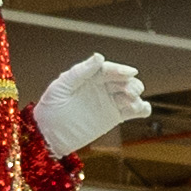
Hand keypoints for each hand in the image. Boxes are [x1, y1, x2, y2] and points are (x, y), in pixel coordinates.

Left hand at [32, 55, 154, 157]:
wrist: (48, 134)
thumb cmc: (50, 107)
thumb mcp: (62, 86)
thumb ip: (80, 72)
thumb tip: (99, 56)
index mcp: (90, 76)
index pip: (109, 69)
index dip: (120, 69)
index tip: (130, 72)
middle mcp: (102, 86)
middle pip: (124, 80)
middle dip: (131, 83)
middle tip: (130, 91)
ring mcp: (110, 101)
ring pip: (132, 94)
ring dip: (136, 95)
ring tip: (132, 102)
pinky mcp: (114, 117)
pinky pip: (133, 110)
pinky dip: (142, 108)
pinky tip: (141, 109)